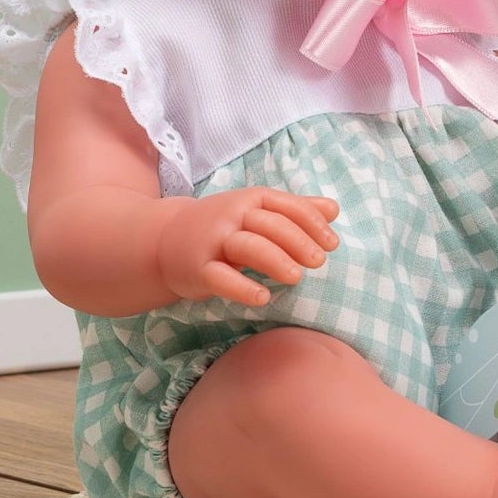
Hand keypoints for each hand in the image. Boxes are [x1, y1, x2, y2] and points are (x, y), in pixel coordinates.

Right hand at [155, 189, 339, 307]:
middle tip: (319, 261)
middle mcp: (232, 216)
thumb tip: (333, 209)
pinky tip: (263, 297)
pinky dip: (242, 287)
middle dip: (298, 242)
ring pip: (248, 246)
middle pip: (270, 225)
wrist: (164, 239)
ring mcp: (214, 241)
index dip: (312, 223)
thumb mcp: (256, 211)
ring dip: (275, 260)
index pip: (288, 206)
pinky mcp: (198, 268)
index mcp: (251, 199)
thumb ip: (294, 210)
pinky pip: (221, 277)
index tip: (332, 244)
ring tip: (296, 277)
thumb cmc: (222, 226)